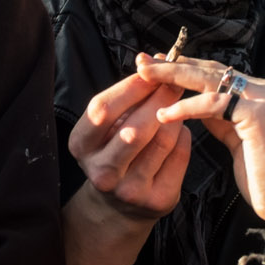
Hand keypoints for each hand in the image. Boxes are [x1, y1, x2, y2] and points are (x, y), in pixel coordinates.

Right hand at [67, 61, 192, 220]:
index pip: (103, 110)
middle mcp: (101, 172)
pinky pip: (179, 156)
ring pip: (162, 141)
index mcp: (81, 146)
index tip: (151, 69)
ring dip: (175, 116)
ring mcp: (130, 190)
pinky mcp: (157, 200)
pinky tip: (180, 129)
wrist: (121, 204)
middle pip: (135, 128)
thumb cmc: (114, 149)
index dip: (130, 86)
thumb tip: (153, 60)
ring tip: (178, 103)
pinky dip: (184, 136)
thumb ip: (125, 99)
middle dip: (159, 99)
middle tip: (174, 81)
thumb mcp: (107, 126)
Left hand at [135, 55, 264, 228]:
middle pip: (212, 70)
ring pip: (210, 79)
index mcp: (262, 94)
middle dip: (174, 64)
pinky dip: (186, 107)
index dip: (187, 68)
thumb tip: (197, 105)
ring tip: (145, 77)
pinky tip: (164, 114)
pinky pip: (213, 104)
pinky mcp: (258, 115)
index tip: (157, 67)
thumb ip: (222, 120)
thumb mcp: (238, 141)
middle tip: (143, 61)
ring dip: (173, 76)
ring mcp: (264, 99)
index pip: (219, 73)